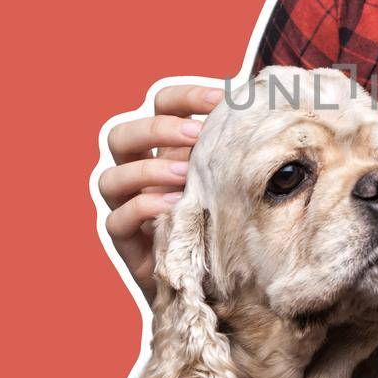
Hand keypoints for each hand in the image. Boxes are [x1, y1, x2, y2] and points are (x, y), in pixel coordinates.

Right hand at [98, 82, 224, 301]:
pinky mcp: (126, 243)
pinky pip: (117, 220)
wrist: (211, 282)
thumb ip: (233, 151)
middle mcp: (137, 174)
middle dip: (156, 129)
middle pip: (121, 136)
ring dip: (148, 170)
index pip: (159, 106)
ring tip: (185, 175)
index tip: (221, 98)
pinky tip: (174, 206)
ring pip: (110, 178)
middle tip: (195, 134)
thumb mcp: (229, 178)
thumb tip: (267, 115)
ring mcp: (126, 207)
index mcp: (163, 149)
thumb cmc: (223, 220)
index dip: (185, 96)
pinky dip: (143, 208)